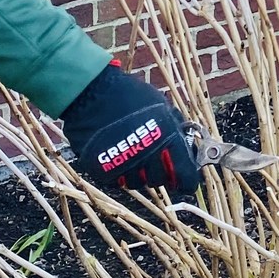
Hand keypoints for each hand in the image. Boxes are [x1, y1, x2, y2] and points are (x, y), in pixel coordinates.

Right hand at [60, 63, 197, 193]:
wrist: (90, 95)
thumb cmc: (129, 96)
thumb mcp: (160, 105)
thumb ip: (174, 126)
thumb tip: (186, 143)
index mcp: (167, 140)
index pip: (185, 175)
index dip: (187, 179)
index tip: (186, 179)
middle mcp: (148, 157)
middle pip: (160, 180)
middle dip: (162, 172)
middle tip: (157, 160)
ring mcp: (125, 166)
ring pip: (139, 182)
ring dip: (140, 173)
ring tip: (135, 154)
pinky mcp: (105, 171)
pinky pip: (118, 181)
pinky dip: (121, 172)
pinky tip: (119, 156)